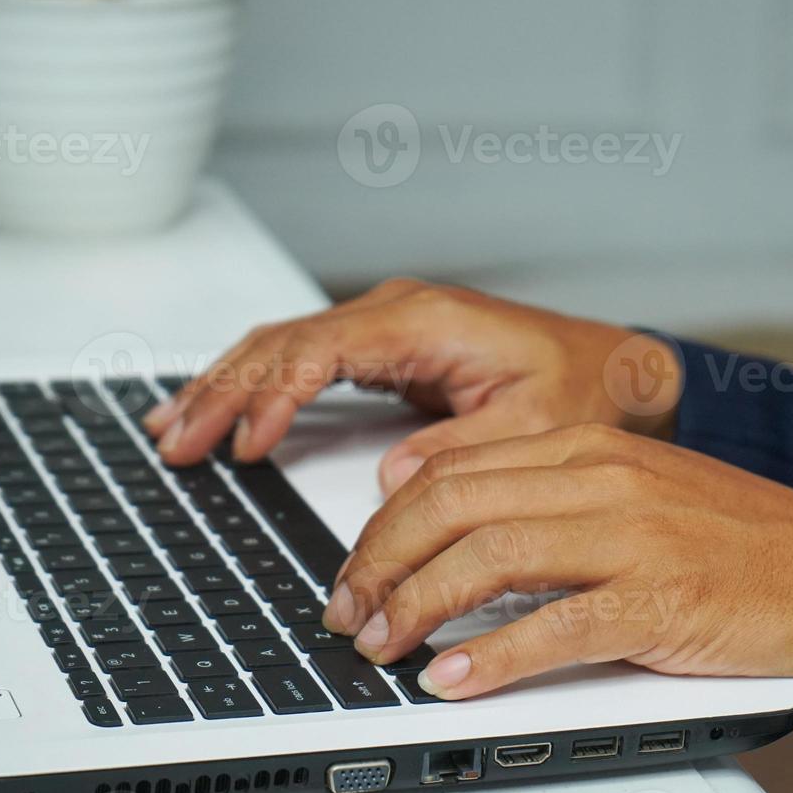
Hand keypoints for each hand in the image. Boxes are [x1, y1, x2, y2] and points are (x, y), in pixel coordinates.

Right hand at [144, 278, 683, 493]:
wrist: (619, 370)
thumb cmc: (586, 387)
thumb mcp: (537, 424)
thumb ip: (464, 448)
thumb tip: (393, 478)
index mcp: (424, 323)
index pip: (322, 351)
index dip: (275, 395)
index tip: (245, 443)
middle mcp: (396, 315)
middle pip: (284, 343)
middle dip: (223, 390)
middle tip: (174, 439)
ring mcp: (387, 328)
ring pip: (283, 347)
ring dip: (226, 384)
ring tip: (173, 426)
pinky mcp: (387, 350)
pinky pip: (304, 361)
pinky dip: (258, 385)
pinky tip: (226, 411)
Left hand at [327, 424, 792, 724]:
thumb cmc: (739, 541)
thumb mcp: (633, 491)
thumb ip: (548, 496)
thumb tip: (455, 524)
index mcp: (587, 447)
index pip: (451, 472)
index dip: (385, 525)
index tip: (355, 567)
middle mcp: (602, 478)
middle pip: (453, 507)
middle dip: (381, 563)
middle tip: (348, 611)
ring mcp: (632, 536)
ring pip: (489, 558)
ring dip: (418, 606)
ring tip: (382, 645)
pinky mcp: (661, 600)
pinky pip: (557, 626)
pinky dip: (493, 656)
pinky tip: (454, 678)